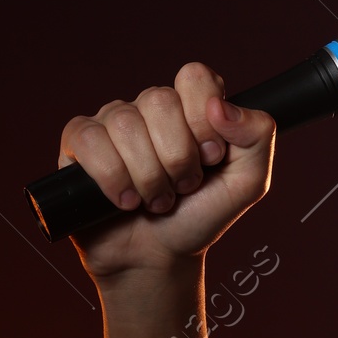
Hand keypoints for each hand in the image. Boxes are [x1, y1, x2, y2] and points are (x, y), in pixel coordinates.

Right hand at [59, 62, 274, 279]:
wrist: (159, 259)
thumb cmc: (200, 217)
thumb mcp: (247, 183)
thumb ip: (256, 135)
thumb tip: (220, 105)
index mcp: (192, 108)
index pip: (195, 78)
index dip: (203, 121)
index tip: (211, 158)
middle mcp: (151, 108)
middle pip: (160, 101)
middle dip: (177, 158)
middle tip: (183, 187)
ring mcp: (113, 122)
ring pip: (125, 124)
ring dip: (148, 176)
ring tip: (156, 200)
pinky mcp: (80, 143)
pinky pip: (89, 140)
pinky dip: (113, 179)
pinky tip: (125, 201)